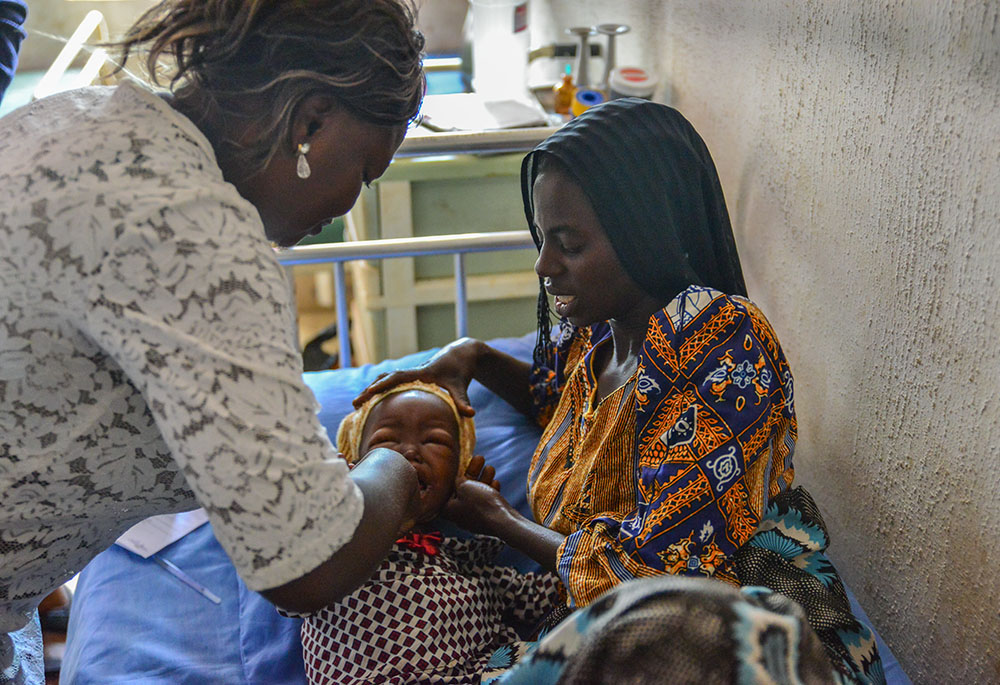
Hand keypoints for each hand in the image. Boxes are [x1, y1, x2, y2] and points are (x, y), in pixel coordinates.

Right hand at [353, 338, 480, 416]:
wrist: (462, 354)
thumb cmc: (460, 370)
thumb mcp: (461, 386)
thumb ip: (463, 401)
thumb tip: (470, 414)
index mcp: (420, 373)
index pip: (396, 378)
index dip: (382, 385)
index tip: (369, 393)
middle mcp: (412, 373)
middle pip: (385, 379)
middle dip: (369, 390)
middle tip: (355, 403)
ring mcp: (411, 375)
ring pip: (386, 380)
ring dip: (372, 390)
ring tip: (359, 404)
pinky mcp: (412, 379)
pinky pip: (391, 383)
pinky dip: (380, 390)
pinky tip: (374, 403)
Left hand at [443, 455, 510, 535]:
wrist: (502, 521)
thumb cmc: (480, 504)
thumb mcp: (464, 485)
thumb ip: (459, 480)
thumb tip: (458, 480)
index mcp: (448, 509)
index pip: (448, 488)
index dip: (455, 473)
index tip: (463, 462)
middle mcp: (459, 515)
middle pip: (463, 489)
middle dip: (473, 472)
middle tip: (480, 459)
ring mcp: (473, 518)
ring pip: (477, 494)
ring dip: (483, 479)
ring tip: (490, 468)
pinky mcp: (487, 519)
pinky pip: (486, 502)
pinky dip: (490, 490)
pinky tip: (495, 482)